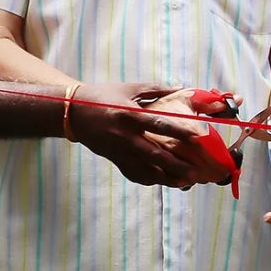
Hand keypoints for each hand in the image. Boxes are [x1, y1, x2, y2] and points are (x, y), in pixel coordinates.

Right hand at [69, 79, 216, 187]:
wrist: (73, 112)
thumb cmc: (103, 96)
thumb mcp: (129, 88)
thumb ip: (156, 89)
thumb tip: (181, 88)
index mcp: (130, 115)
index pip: (158, 124)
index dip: (178, 131)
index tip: (197, 137)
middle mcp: (124, 136)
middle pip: (154, 154)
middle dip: (175, 165)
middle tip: (195, 172)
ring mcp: (118, 151)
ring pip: (145, 170)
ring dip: (166, 177)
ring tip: (185, 182)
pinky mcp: (114, 159)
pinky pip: (133, 174)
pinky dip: (149, 179)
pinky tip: (163, 181)